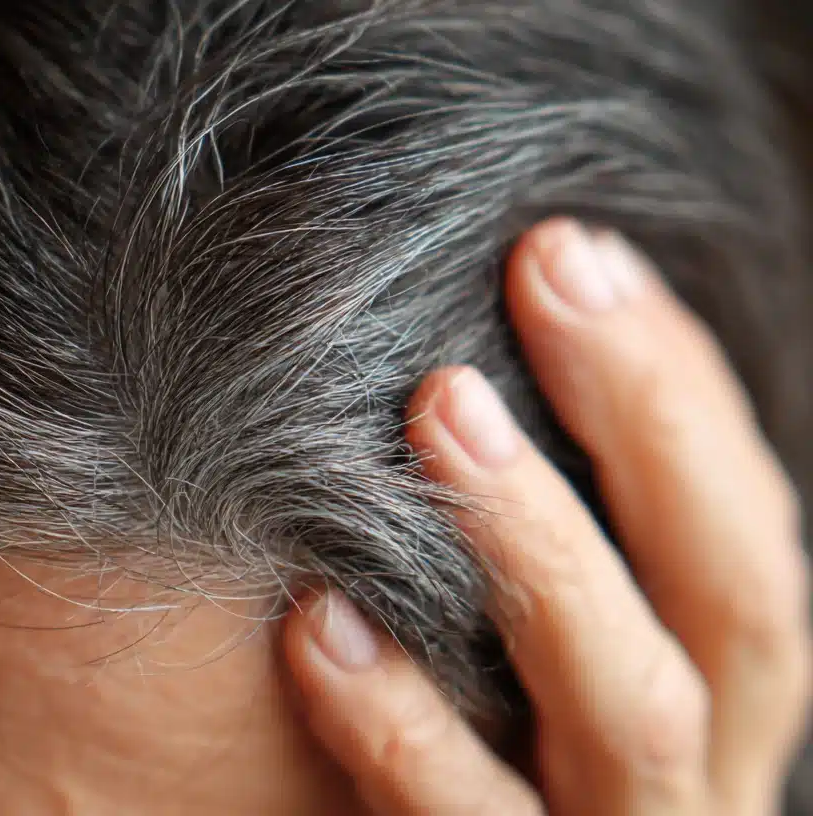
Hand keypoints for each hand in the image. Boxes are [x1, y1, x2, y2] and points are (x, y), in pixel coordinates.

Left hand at [283, 219, 810, 814]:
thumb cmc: (480, 760)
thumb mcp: (539, 657)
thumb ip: (540, 541)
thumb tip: (468, 350)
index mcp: (713, 694)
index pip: (740, 526)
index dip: (676, 384)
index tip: (571, 249)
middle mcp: (700, 772)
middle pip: (736, 599)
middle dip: (652, 421)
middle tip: (545, 272)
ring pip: (629, 710)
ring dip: (542, 551)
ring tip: (439, 413)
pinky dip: (399, 724)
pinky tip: (318, 624)